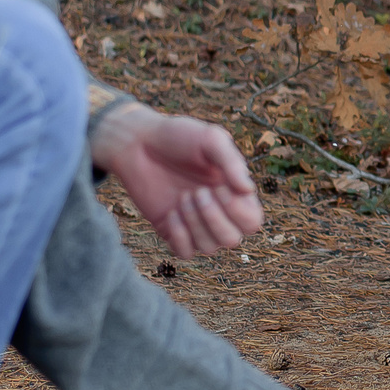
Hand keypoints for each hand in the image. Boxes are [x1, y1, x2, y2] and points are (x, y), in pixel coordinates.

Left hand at [91, 101, 263, 257]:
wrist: (138, 143)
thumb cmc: (178, 136)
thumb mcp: (210, 139)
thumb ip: (232, 162)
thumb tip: (248, 190)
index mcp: (234, 191)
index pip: (252, 221)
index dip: (238, 211)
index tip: (219, 186)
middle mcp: (218, 211)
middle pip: (232, 240)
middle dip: (214, 218)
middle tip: (196, 191)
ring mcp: (194, 223)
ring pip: (210, 248)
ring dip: (195, 224)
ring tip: (182, 197)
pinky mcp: (171, 230)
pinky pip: (185, 252)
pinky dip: (180, 236)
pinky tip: (171, 212)